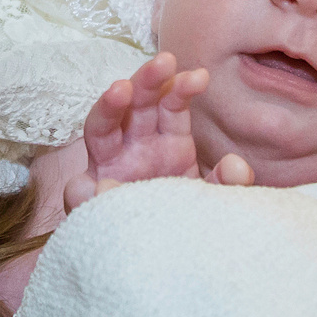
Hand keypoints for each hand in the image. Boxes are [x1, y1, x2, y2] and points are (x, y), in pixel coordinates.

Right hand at [64, 53, 250, 211]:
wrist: (167, 255)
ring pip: (103, 127)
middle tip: (164, 61)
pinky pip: (80, 190)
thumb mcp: (213, 199)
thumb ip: (228, 183)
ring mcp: (112, 166)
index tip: (200, 77)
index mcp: (168, 139)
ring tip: (121, 90)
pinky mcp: (92, 198)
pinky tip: (91, 188)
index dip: (182, 87)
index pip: (172, 103)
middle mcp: (137, 143)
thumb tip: (236, 165)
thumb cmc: (188, 217)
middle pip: (137, 103)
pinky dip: (82, 189)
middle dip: (149, 80)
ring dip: (110, 105)